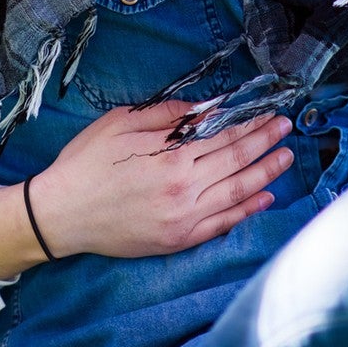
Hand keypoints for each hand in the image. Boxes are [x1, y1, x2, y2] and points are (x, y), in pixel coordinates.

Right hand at [26, 101, 292, 259]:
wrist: (61, 214)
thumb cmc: (86, 163)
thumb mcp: (121, 124)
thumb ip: (166, 116)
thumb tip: (204, 107)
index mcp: (170, 158)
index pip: (223, 136)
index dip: (250, 124)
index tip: (270, 113)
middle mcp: (183, 189)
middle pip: (236, 161)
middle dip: (265, 143)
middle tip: (286, 129)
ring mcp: (183, 218)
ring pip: (237, 192)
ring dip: (266, 174)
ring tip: (286, 158)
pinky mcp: (177, 239)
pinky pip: (222, 224)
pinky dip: (247, 211)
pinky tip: (265, 197)